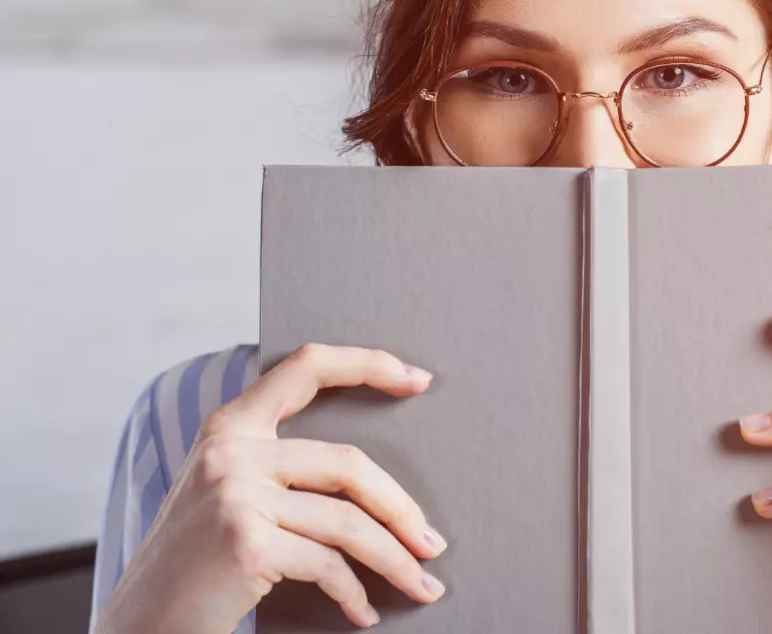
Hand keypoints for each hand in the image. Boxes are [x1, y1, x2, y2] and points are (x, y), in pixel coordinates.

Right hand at [96, 344, 445, 633]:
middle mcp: (230, 451)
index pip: (306, 367)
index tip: (419, 379)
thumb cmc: (194, 568)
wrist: (138, 627)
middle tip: (432, 544)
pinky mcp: (246, 542)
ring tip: (423, 585)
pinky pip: (329, 565)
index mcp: (229, 428)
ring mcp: (235, 494)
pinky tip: (365, 612)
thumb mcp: (227, 498)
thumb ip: (279, 470)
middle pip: (350, 463)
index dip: (368, 364)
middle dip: (402, 509)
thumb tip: (376, 484)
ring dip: (396, 561)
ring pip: (350, 522)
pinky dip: (356, 594)